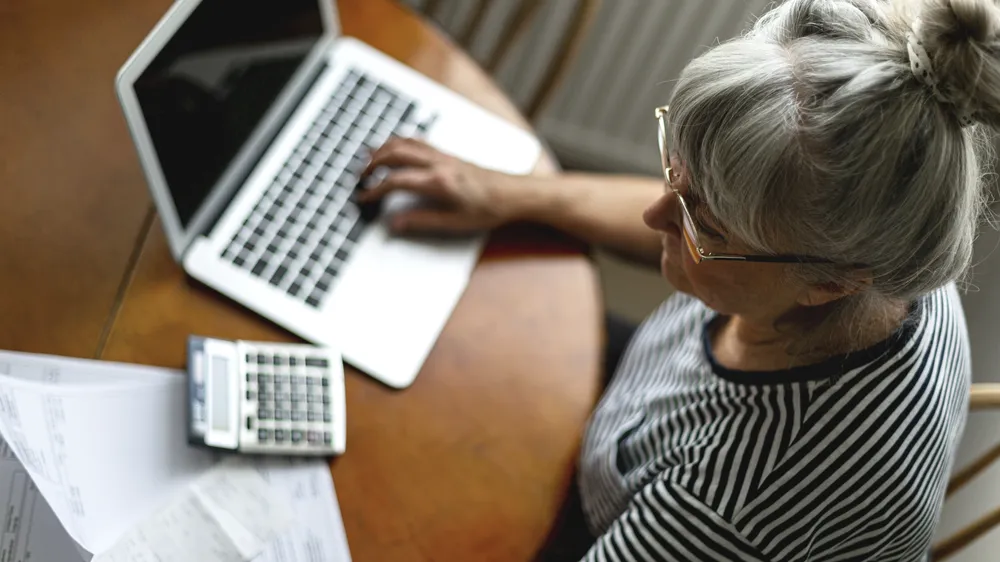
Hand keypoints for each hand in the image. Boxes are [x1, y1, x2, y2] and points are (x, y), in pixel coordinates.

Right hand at [359, 137, 518, 233]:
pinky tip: (393, 150)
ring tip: (368, 161)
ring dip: (383, 150)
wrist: (513, 194)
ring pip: (404, 143)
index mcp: (439, 182)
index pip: (396, 182)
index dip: (375, 190)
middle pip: (395, 153)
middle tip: (360, 178)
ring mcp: (443, 155)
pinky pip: (417, 141)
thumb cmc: (488, 209)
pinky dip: (399, 143)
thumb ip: (421, 222)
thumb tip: (393, 223)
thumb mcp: (454, 223)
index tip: (364, 198)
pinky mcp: (447, 153)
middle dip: (372, 164)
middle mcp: (439, 163)